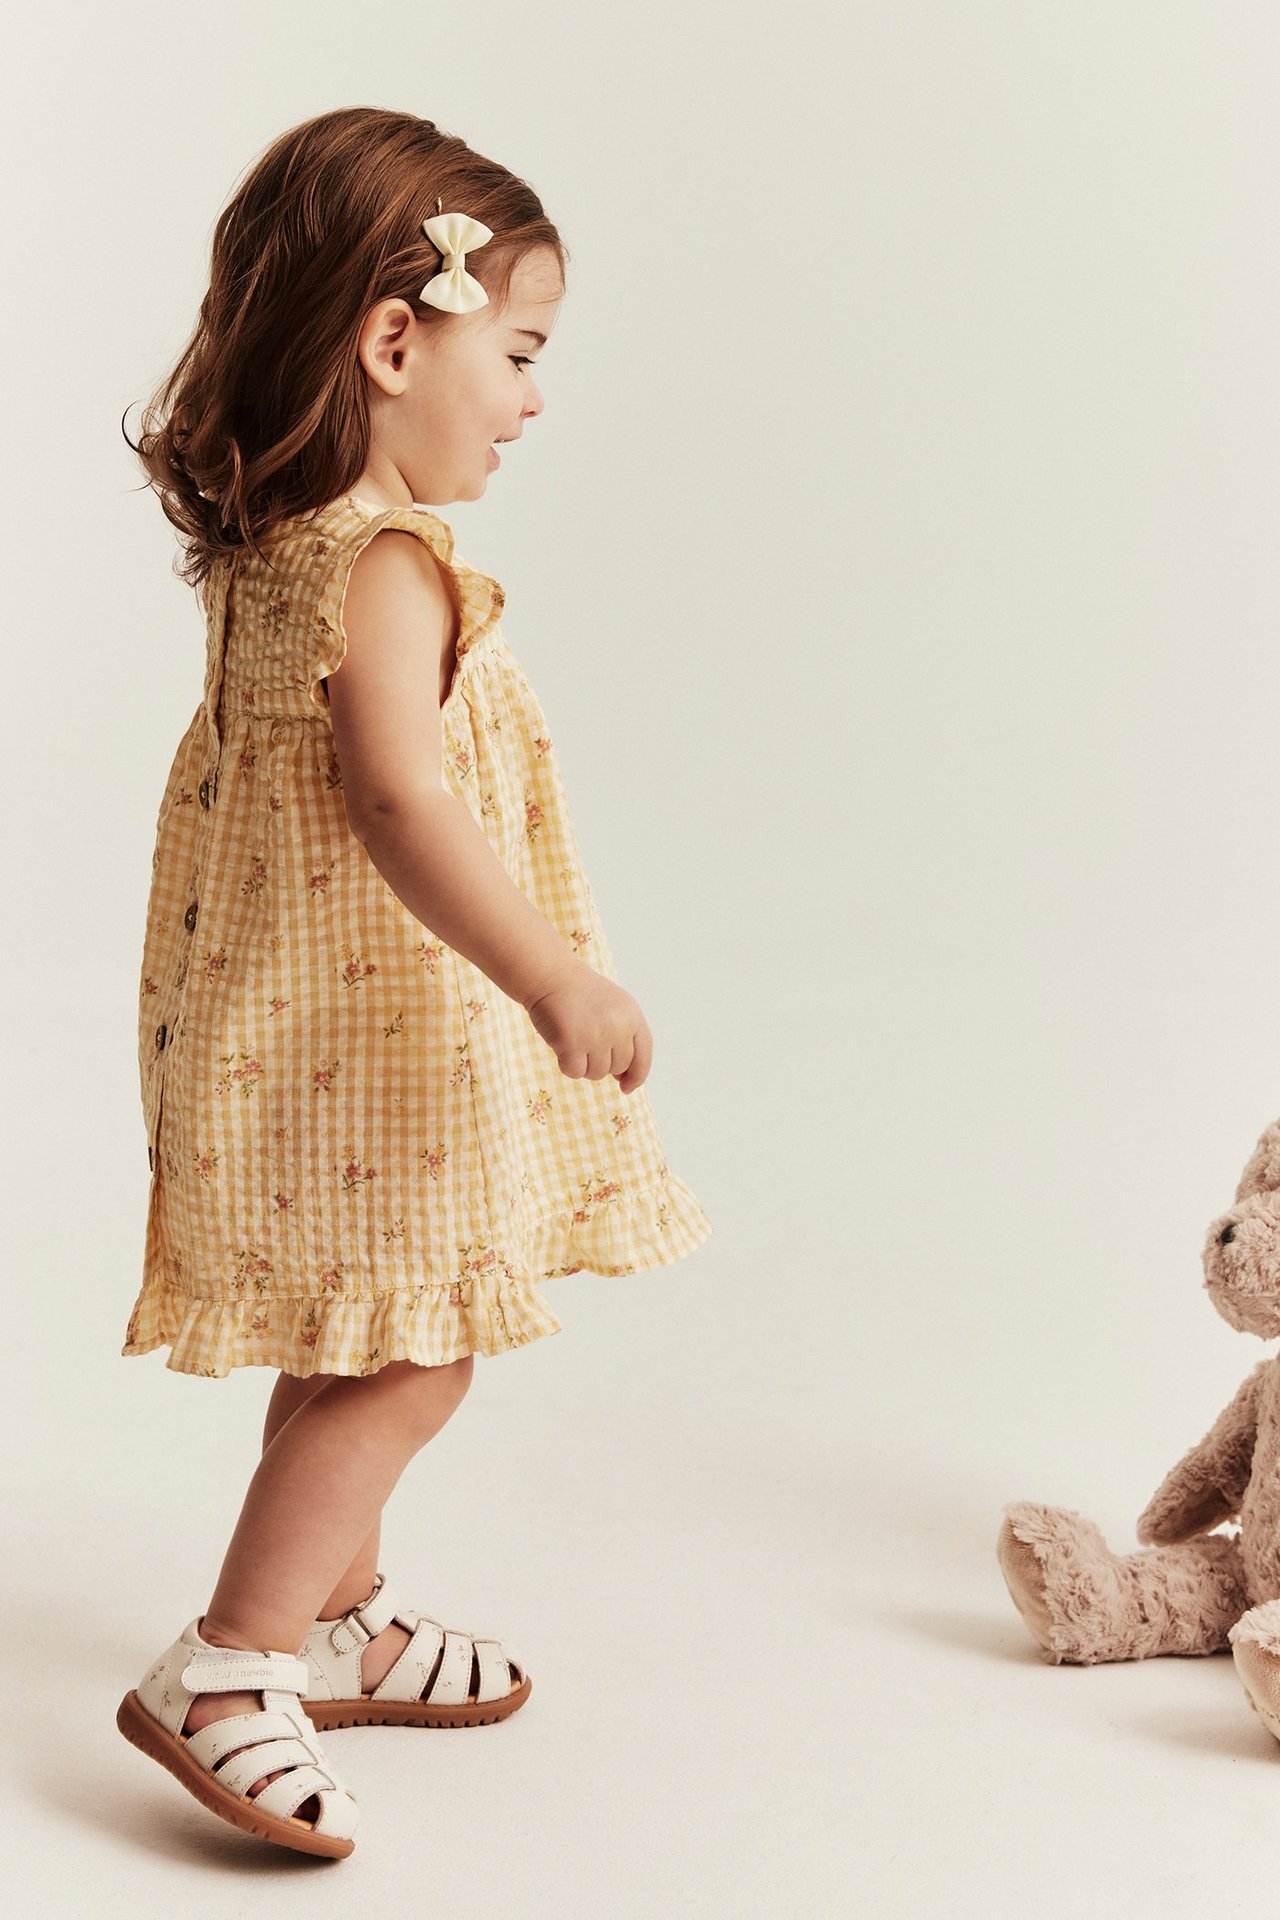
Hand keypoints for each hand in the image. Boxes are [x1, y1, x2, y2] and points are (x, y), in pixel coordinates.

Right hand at [523, 958, 652, 1092]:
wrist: (551, 976)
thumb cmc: (580, 994)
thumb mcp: (614, 1008)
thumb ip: (624, 1038)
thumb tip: (623, 1079)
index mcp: (633, 1017)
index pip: (643, 1057)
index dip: (636, 1076)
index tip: (626, 1087)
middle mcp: (618, 1028)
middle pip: (617, 1068)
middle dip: (602, 1063)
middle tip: (585, 1042)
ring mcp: (596, 1036)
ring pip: (596, 1074)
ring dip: (583, 1064)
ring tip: (574, 1040)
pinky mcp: (572, 1044)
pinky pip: (574, 1072)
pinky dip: (566, 1065)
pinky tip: (561, 1045)